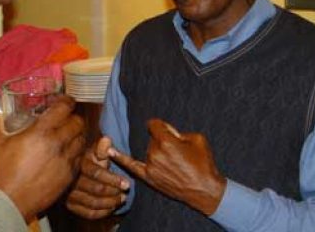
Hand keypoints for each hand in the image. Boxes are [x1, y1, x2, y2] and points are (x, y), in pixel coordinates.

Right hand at [0, 95, 85, 222]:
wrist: (11, 202)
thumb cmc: (2, 173)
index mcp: (41, 132)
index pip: (64, 108)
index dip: (66, 101)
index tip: (65, 100)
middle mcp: (58, 144)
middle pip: (78, 122)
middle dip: (74, 117)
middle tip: (66, 117)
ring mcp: (66, 160)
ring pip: (82, 139)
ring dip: (77, 134)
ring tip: (69, 134)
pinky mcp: (69, 175)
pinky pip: (80, 157)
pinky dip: (77, 151)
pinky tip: (67, 152)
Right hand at [65, 136, 129, 218]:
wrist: (69, 169)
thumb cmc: (86, 158)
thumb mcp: (93, 150)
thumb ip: (101, 147)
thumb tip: (107, 140)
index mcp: (78, 164)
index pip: (96, 174)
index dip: (113, 179)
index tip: (126, 184)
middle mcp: (71, 180)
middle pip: (95, 190)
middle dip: (113, 192)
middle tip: (125, 193)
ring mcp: (69, 194)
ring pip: (92, 203)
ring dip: (110, 203)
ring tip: (121, 199)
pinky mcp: (70, 206)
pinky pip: (87, 213)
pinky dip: (101, 212)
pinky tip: (111, 208)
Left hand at [110, 118, 225, 215]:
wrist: (204, 190)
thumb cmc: (203, 163)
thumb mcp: (196, 139)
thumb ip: (178, 131)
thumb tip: (167, 131)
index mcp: (166, 141)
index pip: (154, 124)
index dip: (162, 126)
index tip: (167, 130)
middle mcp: (155, 153)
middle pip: (152, 138)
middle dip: (162, 140)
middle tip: (177, 151)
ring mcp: (150, 166)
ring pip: (148, 150)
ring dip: (157, 151)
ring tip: (174, 162)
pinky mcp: (148, 177)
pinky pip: (131, 166)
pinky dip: (120, 158)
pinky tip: (110, 151)